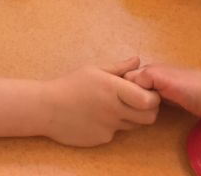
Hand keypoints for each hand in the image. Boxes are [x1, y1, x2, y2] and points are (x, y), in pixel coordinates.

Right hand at [42, 57, 159, 146]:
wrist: (47, 108)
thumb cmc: (69, 85)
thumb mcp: (94, 70)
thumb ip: (119, 67)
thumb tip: (137, 60)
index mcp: (113, 88)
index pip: (148, 100)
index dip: (153, 97)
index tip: (146, 91)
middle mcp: (114, 109)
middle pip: (149, 117)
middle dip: (149, 110)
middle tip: (139, 102)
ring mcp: (109, 126)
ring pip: (134, 125)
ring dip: (131, 117)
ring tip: (115, 107)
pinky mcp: (102, 139)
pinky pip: (116, 133)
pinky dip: (113, 125)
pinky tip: (98, 117)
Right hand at [124, 63, 200, 118]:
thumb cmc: (192, 86)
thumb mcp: (165, 79)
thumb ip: (145, 77)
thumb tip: (125, 82)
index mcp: (148, 70)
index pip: (125, 78)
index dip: (120, 88)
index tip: (117, 101)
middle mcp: (152, 78)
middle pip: (131, 88)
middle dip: (127, 97)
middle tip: (127, 110)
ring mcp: (160, 89)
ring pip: (139, 96)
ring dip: (136, 104)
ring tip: (134, 114)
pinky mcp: (167, 100)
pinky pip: (149, 103)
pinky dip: (145, 108)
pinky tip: (143, 115)